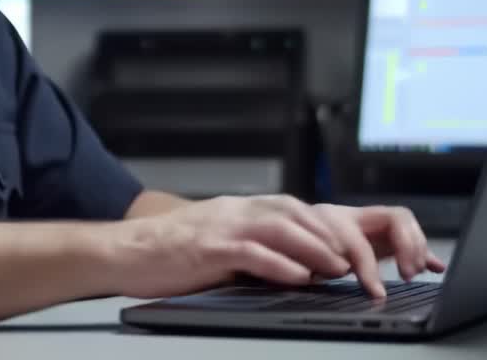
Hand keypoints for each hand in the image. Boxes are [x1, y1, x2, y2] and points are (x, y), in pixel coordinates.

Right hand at [110, 195, 445, 299]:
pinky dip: (278, 264)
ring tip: (341, 268)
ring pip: (280, 228)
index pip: (298, 210)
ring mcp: (223, 227)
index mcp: (243, 210)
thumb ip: (257, 249)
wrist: (125, 251)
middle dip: (334, 238)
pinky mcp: (207, 249)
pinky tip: (298, 277)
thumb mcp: (221, 244)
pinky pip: (250, 252)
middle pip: (297, 214)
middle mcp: (238, 211)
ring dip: (315, 249)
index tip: (357, 248)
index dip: (331, 228)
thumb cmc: (171, 252)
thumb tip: (299, 268)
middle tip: (362, 263)